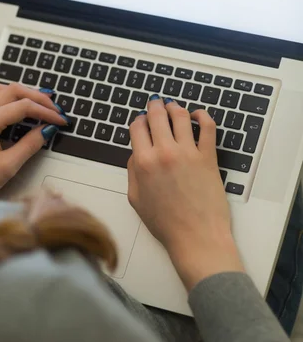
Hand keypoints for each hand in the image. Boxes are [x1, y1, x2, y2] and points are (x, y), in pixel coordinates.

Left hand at [0, 84, 68, 203]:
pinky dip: (10, 97)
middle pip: (13, 90)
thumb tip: (47, 130)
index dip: (46, 111)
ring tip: (41, 101)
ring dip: (23, 93)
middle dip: (37, 97)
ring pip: (2, 90)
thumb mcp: (7, 166)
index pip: (23, 106)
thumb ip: (30, 145)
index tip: (60, 120)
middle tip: (55, 108)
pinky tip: (18, 106)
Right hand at [128, 97, 243, 290]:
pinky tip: (197, 115)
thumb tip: (136, 152)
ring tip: (173, 106)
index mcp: (143, 162)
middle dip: (154, 106)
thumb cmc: (165, 223)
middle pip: (157, 116)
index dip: (138, 120)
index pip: (137, 127)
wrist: (196, 238)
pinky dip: (203, 116)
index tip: (140, 120)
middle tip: (155, 103)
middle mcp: (164, 152)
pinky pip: (208, 128)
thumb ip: (132, 171)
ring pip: (180, 116)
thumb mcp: (136, 199)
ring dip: (174, 107)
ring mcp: (188, 153)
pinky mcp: (208, 157)